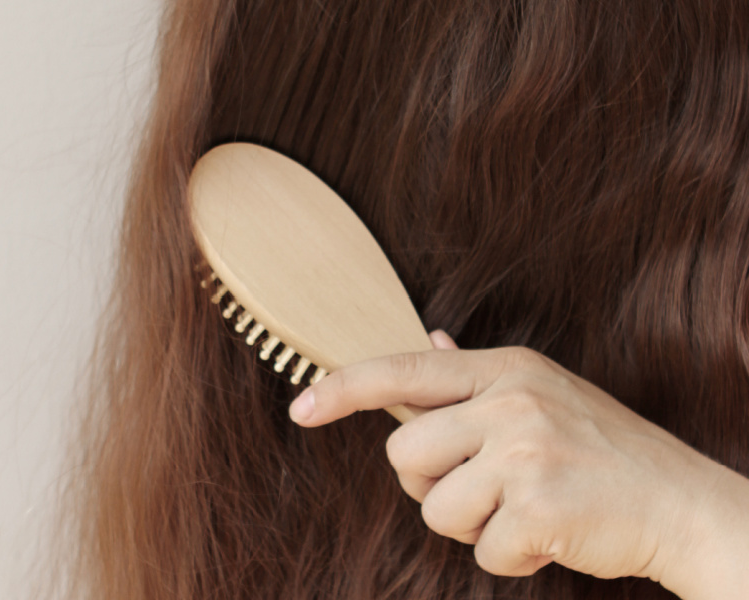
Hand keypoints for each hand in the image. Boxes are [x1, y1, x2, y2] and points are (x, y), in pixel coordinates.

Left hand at [288, 331, 740, 593]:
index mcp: (504, 370)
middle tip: (486, 487)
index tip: (300, 406)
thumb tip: (423, 336)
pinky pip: (481, 552)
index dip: (342, 389)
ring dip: (472, 525)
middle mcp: (509, 402)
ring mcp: (524, 453)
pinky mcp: (538, 507)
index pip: (401, 371)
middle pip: (404, 455)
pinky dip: (510, 558)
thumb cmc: (601, 452)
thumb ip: (474, 375)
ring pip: (435, 510)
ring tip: (523, 509)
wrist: (680, 502)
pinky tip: (546, 536)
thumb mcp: (541, 392)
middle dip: (432, 485)